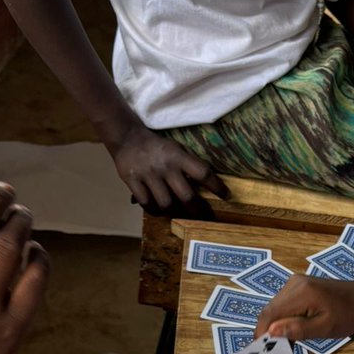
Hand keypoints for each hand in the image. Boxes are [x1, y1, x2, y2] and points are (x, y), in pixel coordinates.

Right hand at [105, 121, 229, 213]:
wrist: (127, 137)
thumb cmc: (158, 147)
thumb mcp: (177, 148)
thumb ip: (189, 164)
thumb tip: (208, 184)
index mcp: (178, 156)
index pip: (203, 173)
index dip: (216, 186)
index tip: (226, 196)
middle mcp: (164, 166)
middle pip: (186, 196)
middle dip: (197, 210)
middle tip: (202, 216)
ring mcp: (147, 175)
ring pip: (166, 204)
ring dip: (175, 213)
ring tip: (179, 214)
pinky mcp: (132, 181)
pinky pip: (146, 204)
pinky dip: (154, 211)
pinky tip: (159, 210)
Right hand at [253, 271, 353, 342]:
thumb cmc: (350, 315)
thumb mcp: (326, 328)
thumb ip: (298, 329)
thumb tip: (271, 331)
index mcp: (301, 292)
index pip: (270, 313)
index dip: (260, 333)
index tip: (258, 352)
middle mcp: (294, 283)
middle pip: (270, 310)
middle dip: (268, 331)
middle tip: (272, 353)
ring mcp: (295, 283)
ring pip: (275, 308)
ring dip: (277, 326)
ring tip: (286, 344)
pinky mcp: (298, 286)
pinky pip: (284, 305)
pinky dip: (284, 319)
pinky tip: (293, 332)